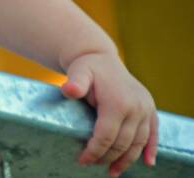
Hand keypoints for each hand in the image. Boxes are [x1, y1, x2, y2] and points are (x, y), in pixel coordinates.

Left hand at [61, 50, 157, 175]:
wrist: (101, 57)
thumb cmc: (87, 68)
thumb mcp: (78, 72)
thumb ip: (75, 82)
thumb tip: (68, 90)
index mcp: (117, 102)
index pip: (106, 136)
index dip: (94, 151)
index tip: (82, 161)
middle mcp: (136, 107)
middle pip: (122, 143)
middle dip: (107, 157)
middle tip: (92, 165)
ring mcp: (145, 109)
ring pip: (138, 142)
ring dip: (127, 160)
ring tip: (112, 171)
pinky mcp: (150, 109)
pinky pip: (153, 133)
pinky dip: (151, 149)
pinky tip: (148, 163)